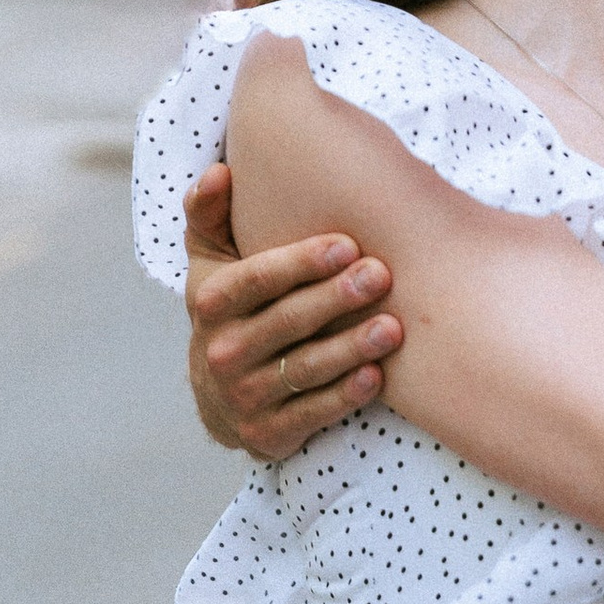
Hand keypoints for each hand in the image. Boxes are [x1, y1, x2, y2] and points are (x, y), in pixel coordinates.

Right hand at [184, 161, 402, 461]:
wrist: (218, 396)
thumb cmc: (231, 307)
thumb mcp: (211, 261)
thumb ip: (211, 213)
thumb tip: (219, 171)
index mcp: (211, 303)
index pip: (256, 279)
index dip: (300, 262)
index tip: (347, 244)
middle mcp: (222, 351)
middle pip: (286, 321)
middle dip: (335, 298)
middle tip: (382, 275)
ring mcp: (244, 395)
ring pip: (304, 369)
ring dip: (350, 348)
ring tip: (392, 327)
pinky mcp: (268, 433)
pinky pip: (313, 413)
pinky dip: (345, 396)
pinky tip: (377, 376)